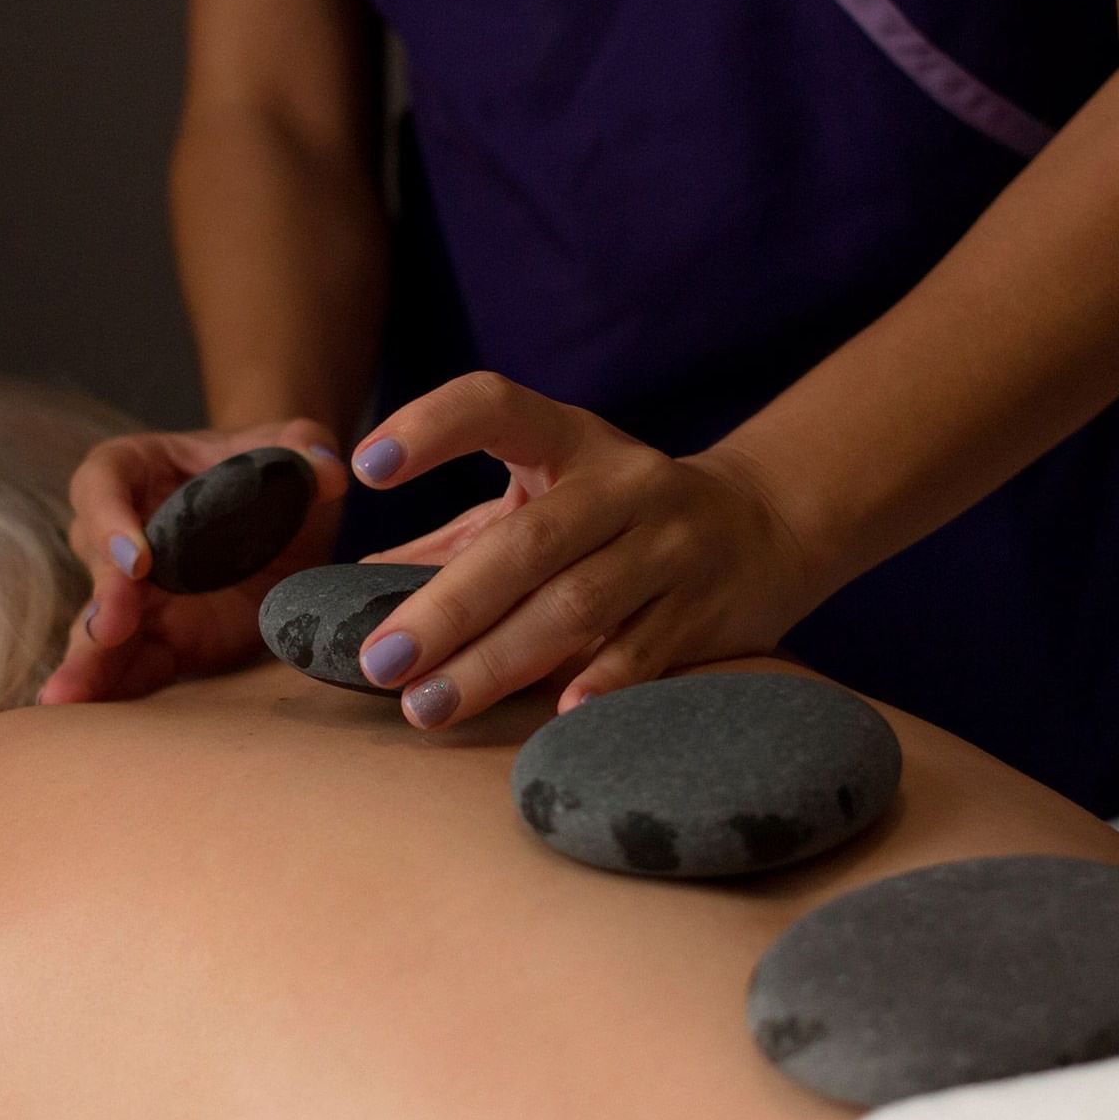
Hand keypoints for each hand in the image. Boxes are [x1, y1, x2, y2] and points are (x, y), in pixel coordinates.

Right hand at [39, 419, 348, 703]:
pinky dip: (115, 691)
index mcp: (131, 469)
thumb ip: (305, 446)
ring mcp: (131, 593)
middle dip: (104, 598)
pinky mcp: (158, 637)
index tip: (137, 558)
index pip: (105, 484)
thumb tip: (329, 470)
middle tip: (111, 628)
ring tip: (67, 696)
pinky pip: (131, 665)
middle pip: (97, 563)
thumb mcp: (289, 446)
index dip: (112, 520)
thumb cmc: (267, 466)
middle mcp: (116, 532)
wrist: (283, 511)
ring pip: (100, 627)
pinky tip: (92, 720)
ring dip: (89, 660)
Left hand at [349, 372, 821, 729]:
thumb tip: (354, 590)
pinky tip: (553, 713)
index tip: (367, 466)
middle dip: (448, 608)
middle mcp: (625, 484)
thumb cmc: (616, 519)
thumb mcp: (545, 500)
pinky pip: (647, 648)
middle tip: (381, 662)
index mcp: (570, 441)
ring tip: (428, 705)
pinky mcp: (706, 610)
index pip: (497, 406)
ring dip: (498, 660)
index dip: (432, 426)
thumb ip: (456, 541)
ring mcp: (672, 547)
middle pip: (529, 543)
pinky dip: (601, 681)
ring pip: (579, 603)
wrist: (763, 528)